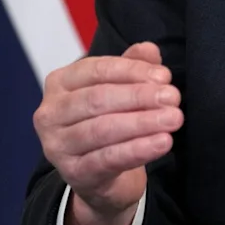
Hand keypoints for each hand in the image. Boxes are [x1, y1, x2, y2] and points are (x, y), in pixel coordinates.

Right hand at [33, 42, 182, 224]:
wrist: (99, 175)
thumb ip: (133, 65)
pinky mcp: (72, 173)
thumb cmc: (107, 121)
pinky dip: (138, 149)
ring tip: (173, 118)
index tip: (164, 76)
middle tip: (173, 98)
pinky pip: (108, 159)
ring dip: (143, 122)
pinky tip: (162, 142)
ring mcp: (57, 145)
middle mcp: (51, 112)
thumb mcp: (119, 89)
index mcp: (60, 82)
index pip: (98, 70)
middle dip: (140, 96)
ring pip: (103, 129)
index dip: (133, 71)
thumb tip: (149, 50)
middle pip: (98, 98)